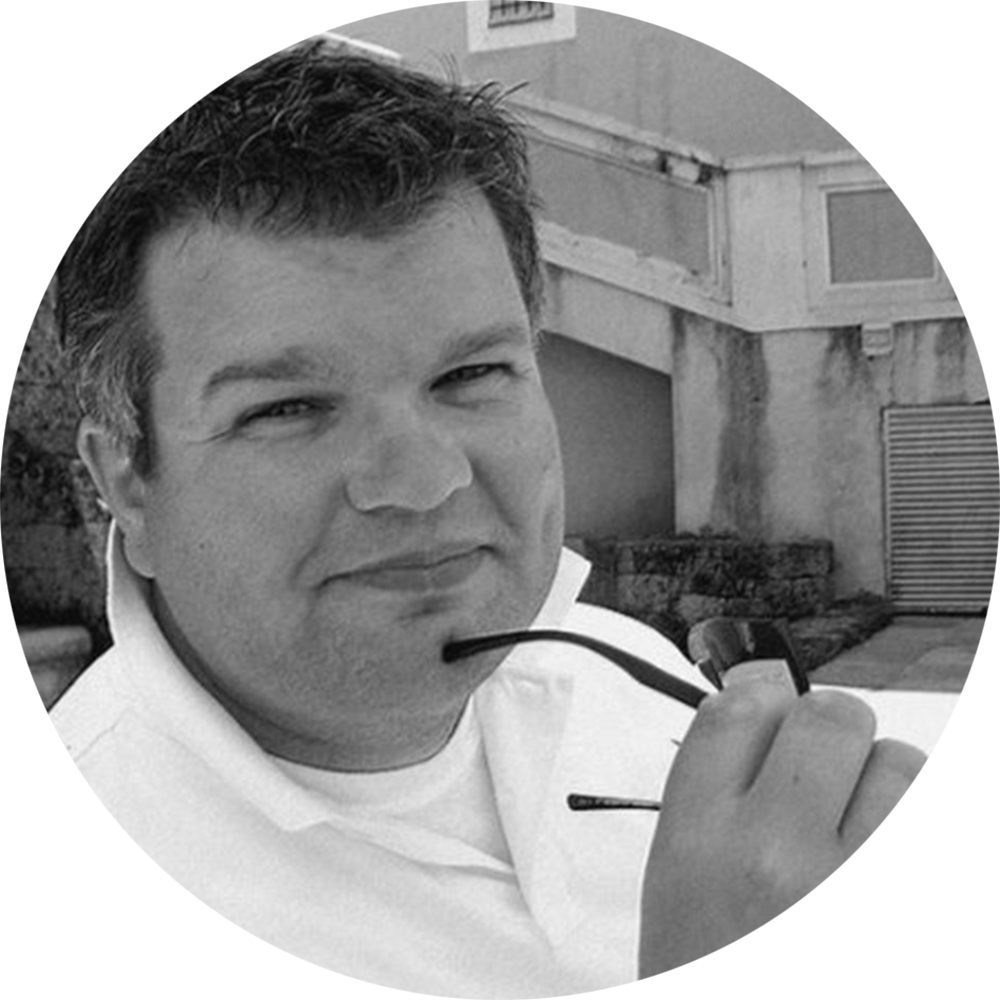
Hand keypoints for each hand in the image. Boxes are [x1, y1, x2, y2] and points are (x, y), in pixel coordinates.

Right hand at [638, 660, 927, 996]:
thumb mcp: (680, 903)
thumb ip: (716, 802)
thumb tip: (764, 704)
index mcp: (698, 850)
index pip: (740, 712)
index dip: (766, 706)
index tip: (781, 726)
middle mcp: (778, 861)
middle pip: (832, 720)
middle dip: (841, 740)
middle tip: (838, 786)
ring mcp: (872, 899)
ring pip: (910, 773)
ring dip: (902, 796)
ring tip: (880, 851)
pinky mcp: (941, 931)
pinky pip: (957, 838)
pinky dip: (942, 848)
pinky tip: (916, 884)